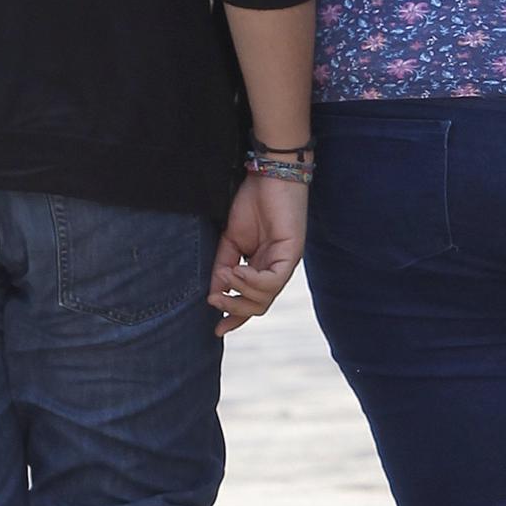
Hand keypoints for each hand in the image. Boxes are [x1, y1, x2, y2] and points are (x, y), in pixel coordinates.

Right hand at [208, 173, 307, 336]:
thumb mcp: (229, 240)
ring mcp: (286, 262)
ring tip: (226, 276)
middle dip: (234, 308)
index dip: (234, 317)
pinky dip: (251, 280)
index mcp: (261, 267)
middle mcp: (276, 269)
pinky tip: (238, 271)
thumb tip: (214, 294)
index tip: (216, 330)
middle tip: (214, 301)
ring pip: (266, 297)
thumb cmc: (251, 201)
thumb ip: (222, 267)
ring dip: (240, 292)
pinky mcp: (292, 253)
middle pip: (259, 305)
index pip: (251, 301)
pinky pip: (272, 280)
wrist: (268, 174)